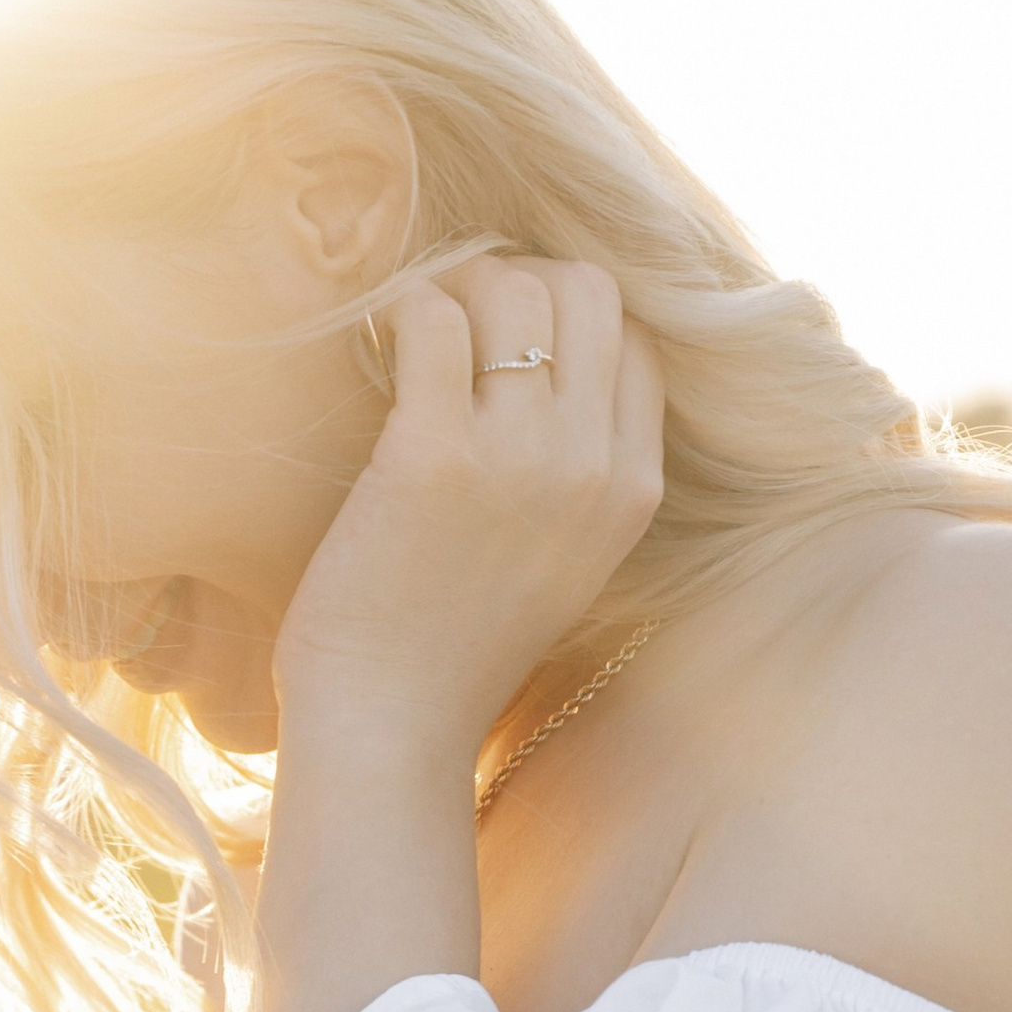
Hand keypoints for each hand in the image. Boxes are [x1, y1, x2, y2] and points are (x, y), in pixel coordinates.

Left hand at [272, 257, 663, 759]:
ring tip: (412, 332)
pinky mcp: (434, 458)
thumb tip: (542, 364)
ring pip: (513, 291)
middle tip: (455, 318)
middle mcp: (589, 468)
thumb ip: (576, 476)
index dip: (567, 318)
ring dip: (455, 288)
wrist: (389, 729)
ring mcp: (518, 460)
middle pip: (587, 292)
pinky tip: (376, 341)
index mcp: (632, 492)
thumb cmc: (451, 650)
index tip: (502, 340)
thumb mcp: (561, 564)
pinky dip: (402, 310)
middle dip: (517, 281)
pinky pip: (433, 319)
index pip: (635, 340)